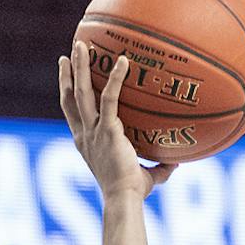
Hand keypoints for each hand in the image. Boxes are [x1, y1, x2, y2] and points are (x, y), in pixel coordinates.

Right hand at [59, 41, 175, 203]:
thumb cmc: (132, 193)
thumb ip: (159, 167)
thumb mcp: (146, 177)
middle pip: (70, 97)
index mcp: (85, 142)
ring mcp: (93, 131)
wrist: (124, 199)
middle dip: (69, 73)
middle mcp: (84, 134)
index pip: (72, 112)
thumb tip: (177, 163)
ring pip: (81, 92)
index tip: (67, 72)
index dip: (67, 91)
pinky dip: (115, 79)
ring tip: (83, 45)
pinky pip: (109, 98)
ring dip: (81, 67)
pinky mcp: (107, 130)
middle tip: (71, 52)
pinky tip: (123, 61)